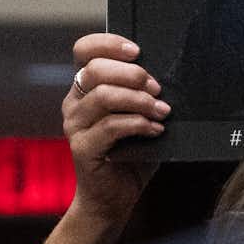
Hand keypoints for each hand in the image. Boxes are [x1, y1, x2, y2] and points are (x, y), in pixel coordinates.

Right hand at [65, 34, 168, 219]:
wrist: (113, 199)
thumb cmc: (130, 157)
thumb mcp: (139, 118)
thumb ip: (144, 96)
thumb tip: (169, 77)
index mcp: (84, 89)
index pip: (84, 51)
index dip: (108, 43)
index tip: (137, 50)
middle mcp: (74, 104)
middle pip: (95, 70)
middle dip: (131, 74)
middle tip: (157, 88)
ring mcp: (74, 126)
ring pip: (103, 96)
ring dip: (139, 100)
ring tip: (162, 110)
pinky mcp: (82, 148)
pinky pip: (111, 126)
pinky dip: (138, 124)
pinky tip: (156, 129)